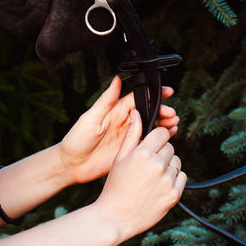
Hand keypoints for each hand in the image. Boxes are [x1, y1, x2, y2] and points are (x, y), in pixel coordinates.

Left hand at [57, 76, 177, 184]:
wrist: (72, 165)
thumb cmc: (76, 139)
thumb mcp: (90, 117)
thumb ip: (105, 100)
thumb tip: (117, 79)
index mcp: (115, 111)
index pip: (138, 98)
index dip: (153, 95)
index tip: (167, 92)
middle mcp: (124, 122)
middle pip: (148, 113)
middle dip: (162, 111)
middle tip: (172, 114)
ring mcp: (128, 136)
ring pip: (150, 127)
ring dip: (163, 124)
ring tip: (174, 124)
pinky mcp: (129, 150)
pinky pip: (147, 142)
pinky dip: (158, 139)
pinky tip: (168, 137)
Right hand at [93, 116, 185, 240]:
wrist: (115, 217)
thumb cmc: (115, 186)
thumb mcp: (119, 158)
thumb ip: (132, 135)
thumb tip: (137, 113)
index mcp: (142, 153)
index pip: (162, 133)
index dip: (157, 137)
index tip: (153, 143)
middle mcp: (157, 166)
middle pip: (170, 147)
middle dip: (161, 152)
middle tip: (147, 165)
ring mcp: (167, 181)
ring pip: (176, 162)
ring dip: (168, 166)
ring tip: (152, 177)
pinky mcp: (174, 195)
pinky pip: (182, 177)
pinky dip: (174, 179)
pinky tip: (159, 185)